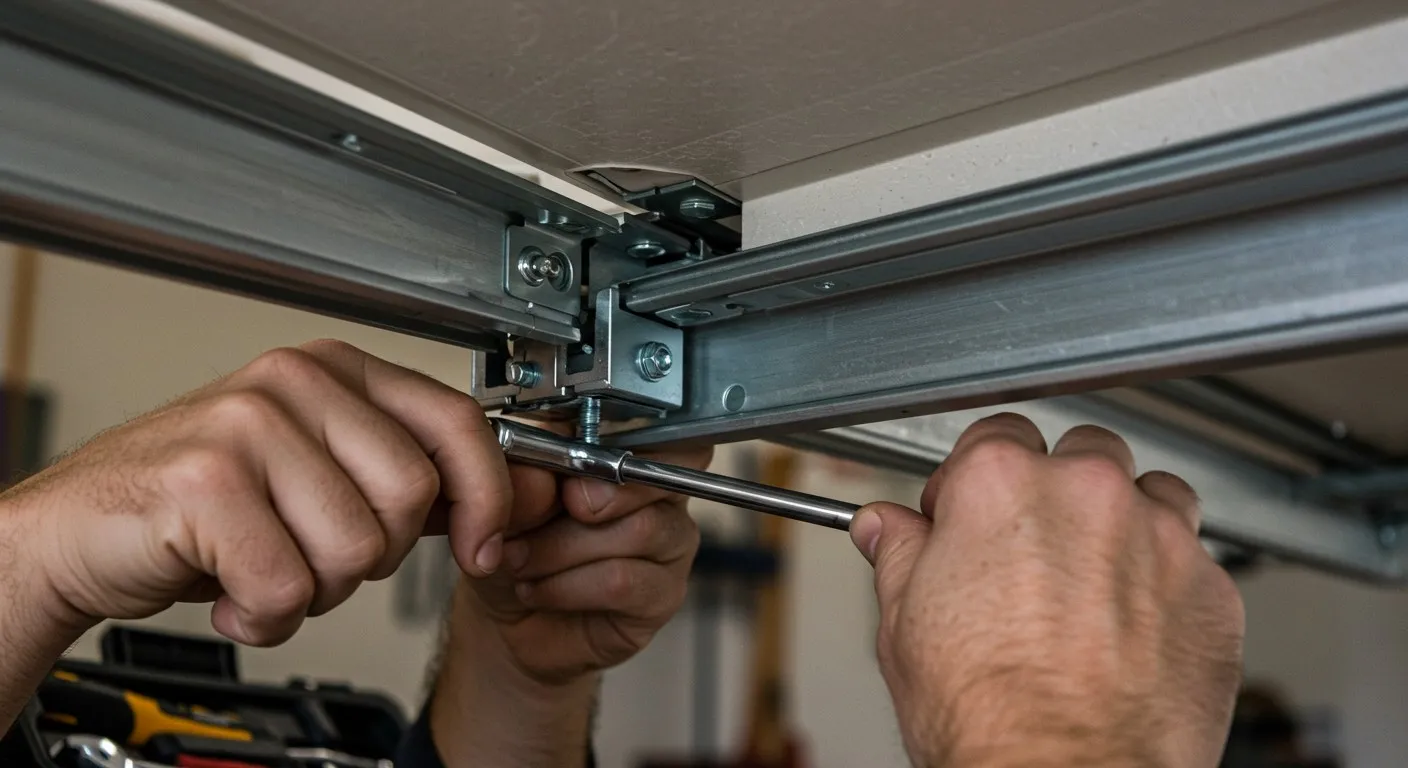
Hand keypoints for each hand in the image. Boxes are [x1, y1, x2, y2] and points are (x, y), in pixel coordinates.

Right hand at [1, 339, 510, 646]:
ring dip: (314, 591)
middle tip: (312, 555)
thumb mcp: (320, 475)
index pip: (458, 422)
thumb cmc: (205, 506)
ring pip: (354, 550)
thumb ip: (409, 483)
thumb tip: (511, 502)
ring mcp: (246, 425)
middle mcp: (293, 381)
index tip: (483, 545)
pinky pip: (287, 586)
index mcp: (335, 370)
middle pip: (410, 497)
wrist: (78, 530)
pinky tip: (231, 593)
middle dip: (373, 557)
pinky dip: (264, 617)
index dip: (488, 496)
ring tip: (264, 568)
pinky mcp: (203, 482)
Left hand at [464, 435, 709, 683]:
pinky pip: (623, 580)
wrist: (504, 617)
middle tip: (534, 520)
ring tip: (519, 562)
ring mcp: (669, 545)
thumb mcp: (505, 501)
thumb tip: (543, 470)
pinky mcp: (663, 594)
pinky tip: (538, 590)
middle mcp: (659, 495)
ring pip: (638, 530)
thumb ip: (525, 476)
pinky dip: (567, 586)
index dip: (616, 447)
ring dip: (561, 549)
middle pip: (654, 476)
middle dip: (587, 497)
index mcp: (626, 455)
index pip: (660, 431)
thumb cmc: (515, 547)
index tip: (567, 467)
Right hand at [848, 413, 1244, 767]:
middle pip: (1080, 454)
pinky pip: (1194, 561)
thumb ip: (899, 555)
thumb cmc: (986, 716)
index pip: (995, 435)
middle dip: (1057, 492)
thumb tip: (886, 528)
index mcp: (1001, 483)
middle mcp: (1086, 492)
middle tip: (1033, 551)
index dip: (975, 479)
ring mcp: (1159, 536)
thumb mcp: (904, 625)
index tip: (969, 514)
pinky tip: (1133, 629)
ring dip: (1125, 522)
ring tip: (1094, 582)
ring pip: (1151, 494)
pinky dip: (1166, 584)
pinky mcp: (1213, 589)